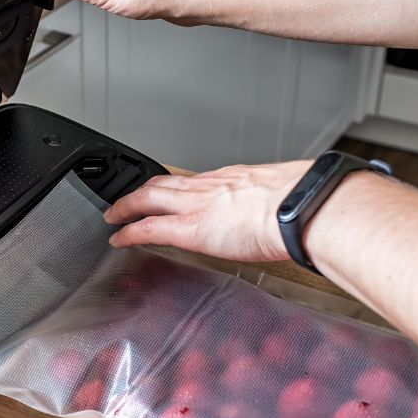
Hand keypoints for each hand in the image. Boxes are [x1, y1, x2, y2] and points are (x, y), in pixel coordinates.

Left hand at [103, 163, 311, 262]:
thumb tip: (289, 213)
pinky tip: (118, 238)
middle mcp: (209, 186)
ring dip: (127, 205)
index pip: (196, 180)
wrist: (299, 208)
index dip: (179, 185)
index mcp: (234, 179)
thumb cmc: (302, 204)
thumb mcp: (286, 194)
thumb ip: (275, 202)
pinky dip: (129, 232)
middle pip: (163, 182)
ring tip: (115, 215)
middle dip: (142, 190)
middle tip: (128, 199)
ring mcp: (195, 205)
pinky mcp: (188, 229)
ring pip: (148, 197)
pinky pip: (148, 228)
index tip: (173, 191)